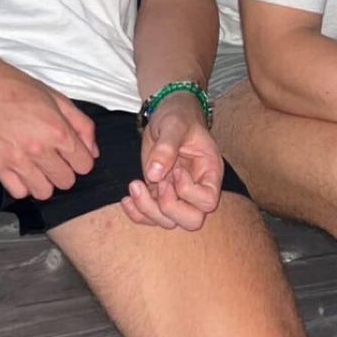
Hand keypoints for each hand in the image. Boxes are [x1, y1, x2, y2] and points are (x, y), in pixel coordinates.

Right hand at [0, 49, 97, 198]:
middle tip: (55, 157)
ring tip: (39, 166)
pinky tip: (23, 170)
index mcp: (57, 130)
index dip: (82, 159)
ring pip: (44, 192)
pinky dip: (24, 184)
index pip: (84, 165)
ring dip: (46, 181)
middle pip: (66, 181)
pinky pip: (19, 192)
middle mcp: (38, 149)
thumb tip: (92, 151)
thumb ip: (81, 125)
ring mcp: (16, 160)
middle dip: (65, 170)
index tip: (73, 153)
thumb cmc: (17, 87)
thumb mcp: (57, 98)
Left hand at [122, 93, 222, 230]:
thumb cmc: (178, 116)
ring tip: (134, 185)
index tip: (176, 170)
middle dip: (169, 208)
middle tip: (158, 184)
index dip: (188, 192)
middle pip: (192, 221)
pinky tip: (126, 199)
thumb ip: (167, 146)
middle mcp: (196, 189)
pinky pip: (150, 217)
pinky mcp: (158, 195)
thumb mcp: (174, 125)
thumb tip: (155, 174)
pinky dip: (137, 213)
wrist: (167, 113)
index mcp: (210, 172)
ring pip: (168, 222)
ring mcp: (177, 195)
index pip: (208, 201)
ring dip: (148, 210)